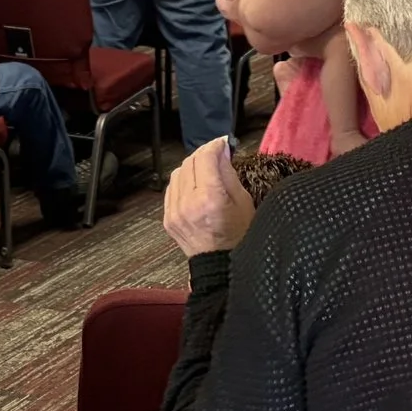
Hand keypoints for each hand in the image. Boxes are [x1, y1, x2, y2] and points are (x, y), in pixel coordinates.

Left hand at [162, 137, 254, 256]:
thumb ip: (228, 172)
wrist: (222, 267)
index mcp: (209, 199)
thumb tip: (221, 151)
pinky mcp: (168, 218)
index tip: (222, 143)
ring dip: (192, 167)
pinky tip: (195, 185)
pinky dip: (182, 181)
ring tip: (207, 171)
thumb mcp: (243, 201)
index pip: (205, 158)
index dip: (214, 146)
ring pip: (177, 173)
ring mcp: (174, 212)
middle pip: (189, 163)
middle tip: (217, 154)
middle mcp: (187, 204)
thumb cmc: (239, 236)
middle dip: (203, 154)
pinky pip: (171, 189)